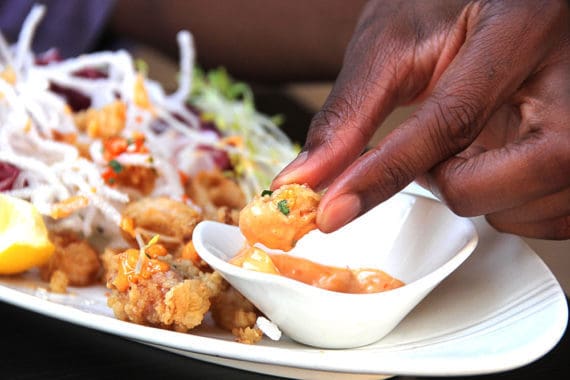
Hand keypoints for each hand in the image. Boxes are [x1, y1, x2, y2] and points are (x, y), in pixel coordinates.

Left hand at [272, 0, 569, 238]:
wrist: (490, 1)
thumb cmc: (444, 10)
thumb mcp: (391, 46)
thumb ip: (350, 116)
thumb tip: (309, 177)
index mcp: (522, 29)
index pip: (453, 119)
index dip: (385, 173)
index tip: (335, 210)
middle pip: (528, 170)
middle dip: (459, 185)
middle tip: (438, 156)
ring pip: (541, 205)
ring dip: (483, 196)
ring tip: (469, 151)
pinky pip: (557, 216)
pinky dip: (510, 207)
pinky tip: (496, 167)